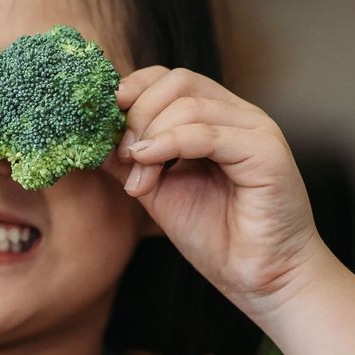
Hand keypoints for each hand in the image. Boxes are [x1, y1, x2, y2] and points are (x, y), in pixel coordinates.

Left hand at [99, 66, 328, 315]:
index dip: (132, 90)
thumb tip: (88, 136)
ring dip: (149, 137)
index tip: (104, 119)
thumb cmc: (214, 234)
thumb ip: (127, 159)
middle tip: (123, 155)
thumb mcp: (156, 189)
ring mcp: (255, 129)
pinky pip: (208, 133)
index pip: (168, 78)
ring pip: (189, 105)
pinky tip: (147, 164)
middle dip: (137, 114)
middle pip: (177, 81)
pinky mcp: (266, 151)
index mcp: (214, 118)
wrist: (259, 276)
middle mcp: (237, 115)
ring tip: (139, 177)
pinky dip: (169, 144)